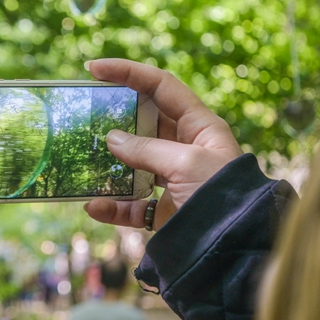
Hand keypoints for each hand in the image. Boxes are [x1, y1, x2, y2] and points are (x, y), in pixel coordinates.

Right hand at [84, 59, 242, 229]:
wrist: (236, 250)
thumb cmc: (221, 195)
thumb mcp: (185, 163)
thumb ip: (146, 149)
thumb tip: (111, 139)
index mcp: (200, 127)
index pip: (161, 87)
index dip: (129, 73)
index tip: (95, 69)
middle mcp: (186, 149)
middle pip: (143, 124)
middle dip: (114, 119)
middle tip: (85, 115)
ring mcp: (173, 180)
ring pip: (133, 164)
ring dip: (108, 164)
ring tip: (83, 160)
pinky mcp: (165, 210)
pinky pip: (132, 204)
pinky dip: (112, 206)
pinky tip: (93, 206)